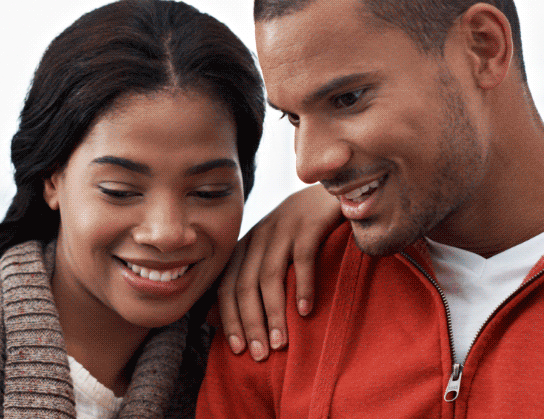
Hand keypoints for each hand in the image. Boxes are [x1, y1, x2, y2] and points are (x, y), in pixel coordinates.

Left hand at [216, 184, 340, 360]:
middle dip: (250, 323)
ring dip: (273, 313)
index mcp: (246, 247)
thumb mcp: (269, 251)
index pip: (228, 287)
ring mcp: (283, 229)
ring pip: (270, 276)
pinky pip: (303, 257)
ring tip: (280, 343)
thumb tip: (212, 316)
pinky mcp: (310, 223)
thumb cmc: (300, 230)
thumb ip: (247, 278)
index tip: (237, 350)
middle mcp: (259, 237)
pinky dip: (303, 285)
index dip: (230, 319)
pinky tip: (305, 311)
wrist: (332, 188)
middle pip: (245, 286)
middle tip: (260, 355)